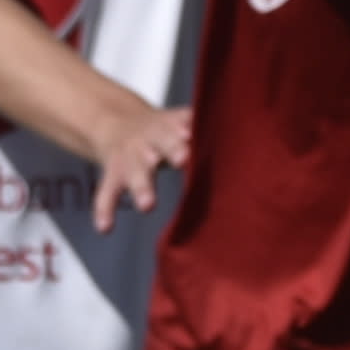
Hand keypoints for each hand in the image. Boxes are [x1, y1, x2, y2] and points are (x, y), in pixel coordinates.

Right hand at [78, 103, 197, 230]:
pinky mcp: (113, 174)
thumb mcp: (179, 122)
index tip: (194, 134)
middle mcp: (149, 140)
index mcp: (168, 126)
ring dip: (142, 187)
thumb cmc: (162, 131)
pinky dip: (104, 209)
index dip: (187, 129)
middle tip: (183, 159)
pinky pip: (106, 192)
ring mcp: (129, 157)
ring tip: (147, 205)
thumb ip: (201, 129)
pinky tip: (105, 228)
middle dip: (172, 150)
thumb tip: (246, 133)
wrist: (115, 122)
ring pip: (136, 171)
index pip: (181, 125)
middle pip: (161, 143)